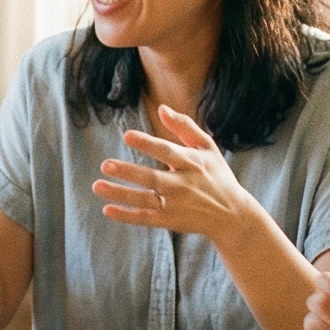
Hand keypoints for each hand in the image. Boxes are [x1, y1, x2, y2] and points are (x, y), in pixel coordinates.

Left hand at [90, 105, 254, 242]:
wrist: (232, 215)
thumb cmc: (217, 176)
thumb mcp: (207, 148)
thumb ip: (185, 127)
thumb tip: (162, 108)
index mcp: (192, 164)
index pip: (167, 152)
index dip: (147, 144)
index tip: (127, 135)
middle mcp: (183, 185)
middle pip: (152, 178)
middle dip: (129, 172)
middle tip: (105, 164)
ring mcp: (175, 205)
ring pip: (144, 200)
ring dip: (120, 193)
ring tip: (97, 185)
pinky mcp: (170, 221)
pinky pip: (145, 218)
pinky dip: (126, 216)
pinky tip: (107, 209)